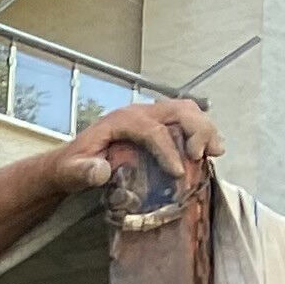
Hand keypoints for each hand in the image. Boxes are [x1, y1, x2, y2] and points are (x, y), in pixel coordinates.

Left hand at [64, 95, 219, 192]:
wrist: (70, 161)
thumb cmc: (71, 167)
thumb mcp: (70, 172)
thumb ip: (82, 172)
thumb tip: (102, 171)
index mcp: (121, 120)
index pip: (152, 130)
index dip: (168, 150)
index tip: (177, 172)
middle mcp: (139, 112)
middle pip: (178, 110)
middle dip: (197, 130)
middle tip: (202, 156)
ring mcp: (151, 115)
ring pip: (187, 111)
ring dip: (205, 129)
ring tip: (214, 152)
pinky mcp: (158, 123)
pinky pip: (187, 119)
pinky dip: (202, 131)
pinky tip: (210, 151)